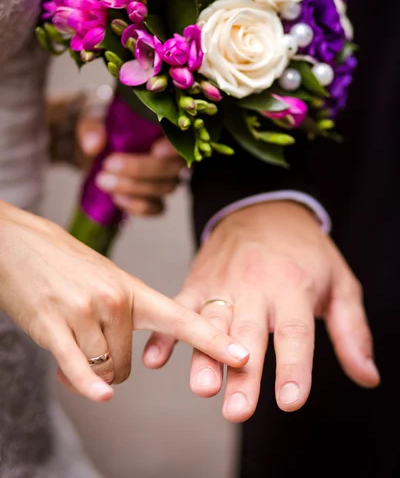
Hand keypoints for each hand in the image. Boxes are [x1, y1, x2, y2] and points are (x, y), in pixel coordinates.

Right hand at [0, 201, 248, 402]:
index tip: (242, 356)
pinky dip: (88, 384)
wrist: (16, 242)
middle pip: (126, 364)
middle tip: (89, 344)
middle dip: (111, 367)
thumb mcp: (104, 277)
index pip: (180, 319)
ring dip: (88, 372)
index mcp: (131, 288)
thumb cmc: (61, 261)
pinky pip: (79, 365)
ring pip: (103, 368)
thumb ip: (122, 315)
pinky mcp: (53, 325)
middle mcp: (113, 299)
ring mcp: (84, 311)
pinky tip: (99, 395)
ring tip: (68, 345)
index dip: (213, 340)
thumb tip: (120, 365)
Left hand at [77, 114, 184, 215]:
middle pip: (173, 168)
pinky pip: (156, 208)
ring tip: (102, 180)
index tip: (155, 149)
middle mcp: (172, 155)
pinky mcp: (154, 197)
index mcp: (164, 129)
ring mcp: (165, 178)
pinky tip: (115, 198)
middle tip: (108, 164)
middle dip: (141, 169)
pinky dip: (137, 206)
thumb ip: (92, 126)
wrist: (94, 146)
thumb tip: (93, 145)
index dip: (174, 148)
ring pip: (165, 188)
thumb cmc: (102, 125)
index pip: (182, 139)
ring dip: (133, 187)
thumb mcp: (92, 118)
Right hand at [143, 201, 379, 421]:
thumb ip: (353, 331)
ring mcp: (223, 283)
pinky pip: (180, 306)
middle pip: (249, 334)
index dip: (293, 366)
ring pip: (211, 323)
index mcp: (293, 287)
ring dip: (203, 356)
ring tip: (203, 388)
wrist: (262, 208)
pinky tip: (156, 359)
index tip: (290, 400)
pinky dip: (166, 333)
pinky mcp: (198, 281)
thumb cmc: (305, 251)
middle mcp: (256, 286)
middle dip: (242, 374)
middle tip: (237, 410)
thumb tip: (368, 377)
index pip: (294, 331)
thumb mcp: (340, 282)